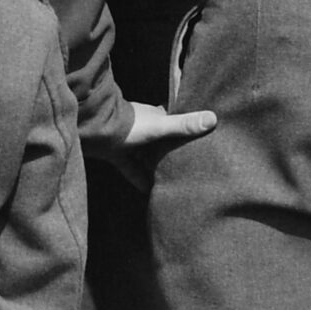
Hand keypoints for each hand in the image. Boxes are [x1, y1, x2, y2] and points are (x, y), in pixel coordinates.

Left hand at [96, 95, 216, 188]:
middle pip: (161, 143)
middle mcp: (143, 129)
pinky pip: (131, 169)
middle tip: (188, 170)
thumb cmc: (130, 125)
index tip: (199, 143)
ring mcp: (129, 142)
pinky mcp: (117, 155)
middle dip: (171, 154)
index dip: (185, 132)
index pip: (174, 123)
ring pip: (146, 157)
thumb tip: (214, 118)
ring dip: (155, 167)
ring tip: (173, 183)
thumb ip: (184, 126)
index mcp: (155, 117)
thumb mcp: (161, 126)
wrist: (96, 129)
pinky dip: (139, 179)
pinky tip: (149, 192)